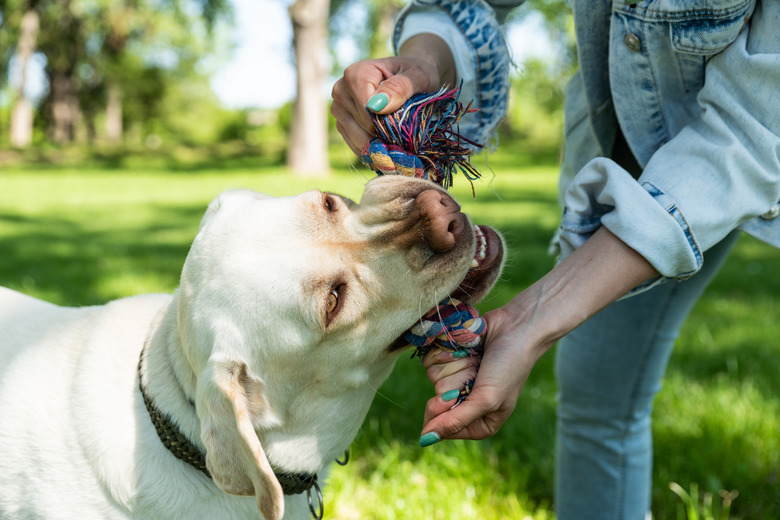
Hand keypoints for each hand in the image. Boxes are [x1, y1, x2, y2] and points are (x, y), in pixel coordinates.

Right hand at [331, 34, 455, 155]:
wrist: (409, 78)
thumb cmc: (415, 75)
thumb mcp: (418, 76)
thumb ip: (401, 87)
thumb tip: (377, 107)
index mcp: (356, 74)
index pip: (366, 110)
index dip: (387, 123)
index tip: (405, 126)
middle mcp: (340, 90)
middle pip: (361, 126)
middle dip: (384, 136)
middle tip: (405, 135)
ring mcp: (338, 108)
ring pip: (356, 139)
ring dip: (379, 146)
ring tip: (398, 142)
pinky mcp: (341, 123)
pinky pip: (354, 145)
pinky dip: (372, 150)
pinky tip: (388, 147)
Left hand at [419, 305, 548, 443]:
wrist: (516, 326)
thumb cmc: (508, 366)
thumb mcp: (486, 398)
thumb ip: (455, 421)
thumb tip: (424, 440)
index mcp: (480, 423)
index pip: (442, 428)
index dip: (445, 410)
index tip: (458, 394)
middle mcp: (466, 404)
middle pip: (435, 401)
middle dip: (456, 381)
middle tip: (477, 372)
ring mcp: (457, 379)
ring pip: (433, 377)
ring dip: (456, 364)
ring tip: (477, 358)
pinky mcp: (450, 359)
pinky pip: (430, 360)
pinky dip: (448, 351)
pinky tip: (468, 348)